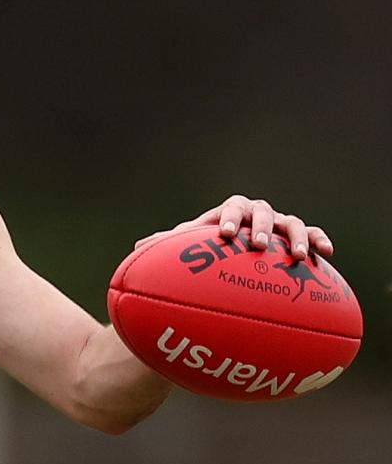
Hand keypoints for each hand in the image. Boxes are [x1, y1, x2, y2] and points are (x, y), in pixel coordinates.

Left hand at [135, 194, 333, 260]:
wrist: (237, 250)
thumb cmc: (210, 247)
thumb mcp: (191, 245)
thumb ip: (169, 244)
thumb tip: (137, 246)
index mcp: (231, 212)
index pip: (231, 207)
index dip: (230, 218)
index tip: (226, 234)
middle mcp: (257, 214)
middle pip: (262, 212)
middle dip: (260, 227)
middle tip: (257, 245)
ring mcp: (279, 224)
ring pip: (292, 223)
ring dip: (295, 237)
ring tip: (298, 256)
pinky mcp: (298, 237)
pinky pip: (313, 234)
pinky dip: (319, 240)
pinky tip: (327, 254)